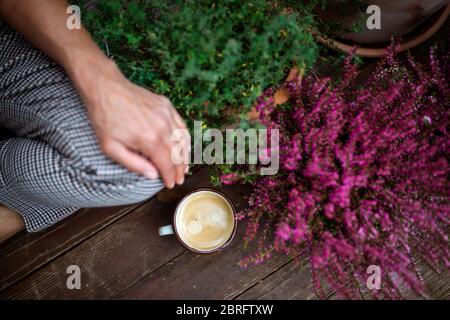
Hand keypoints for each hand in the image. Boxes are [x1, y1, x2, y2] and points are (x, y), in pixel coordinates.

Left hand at [72, 57, 189, 188]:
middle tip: (179, 180)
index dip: (170, 177)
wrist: (105, 88)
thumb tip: (153, 175)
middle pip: (177, 154)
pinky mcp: (166, 105)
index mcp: (149, 140)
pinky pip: (181, 125)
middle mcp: (162, 127)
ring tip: (184, 167)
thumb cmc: (104, 118)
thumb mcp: (111, 148)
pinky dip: (185, 138)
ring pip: (183, 140)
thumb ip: (134, 164)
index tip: (170, 185)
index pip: (167, 164)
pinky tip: (183, 147)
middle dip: (179, 170)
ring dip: (185, 156)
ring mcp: (166, 114)